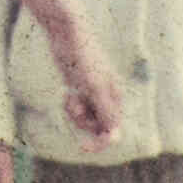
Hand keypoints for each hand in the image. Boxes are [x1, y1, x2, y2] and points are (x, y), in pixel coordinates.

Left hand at [51, 35, 123, 150]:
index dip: (99, 143)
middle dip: (82, 122)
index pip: (112, 131)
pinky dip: (70, 106)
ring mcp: (94, 94)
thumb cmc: (81, 58)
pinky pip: (78, 110)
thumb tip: (115, 137)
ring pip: (86, 119)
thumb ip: (105, 112)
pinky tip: (67, 93)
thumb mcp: (93, 88)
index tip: (83, 148)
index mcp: (116, 98)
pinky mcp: (81, 89)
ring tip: (68, 96)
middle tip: (72, 105)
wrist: (67, 34)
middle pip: (98, 127)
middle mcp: (108, 98)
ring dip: (75, 114)